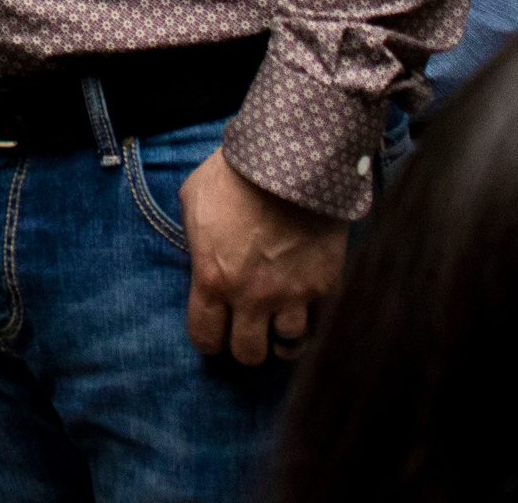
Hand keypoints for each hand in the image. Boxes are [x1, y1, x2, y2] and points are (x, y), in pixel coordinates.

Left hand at [180, 149, 347, 364]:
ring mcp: (291, 294)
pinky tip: (305, 310)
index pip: (206, 338)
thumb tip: (199, 251)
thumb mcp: (193, 201)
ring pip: (288, 346)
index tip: (214, 334)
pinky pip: (319, 321)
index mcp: (212, 279)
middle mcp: (251, 297)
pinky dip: (312, 320)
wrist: (291, 163)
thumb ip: (194, 237)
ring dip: (281, 339)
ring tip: (279, 326)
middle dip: (245, 346)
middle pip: (248, 354)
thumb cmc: (234, 176)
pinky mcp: (324, 284)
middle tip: (247, 331)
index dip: (208, 341)